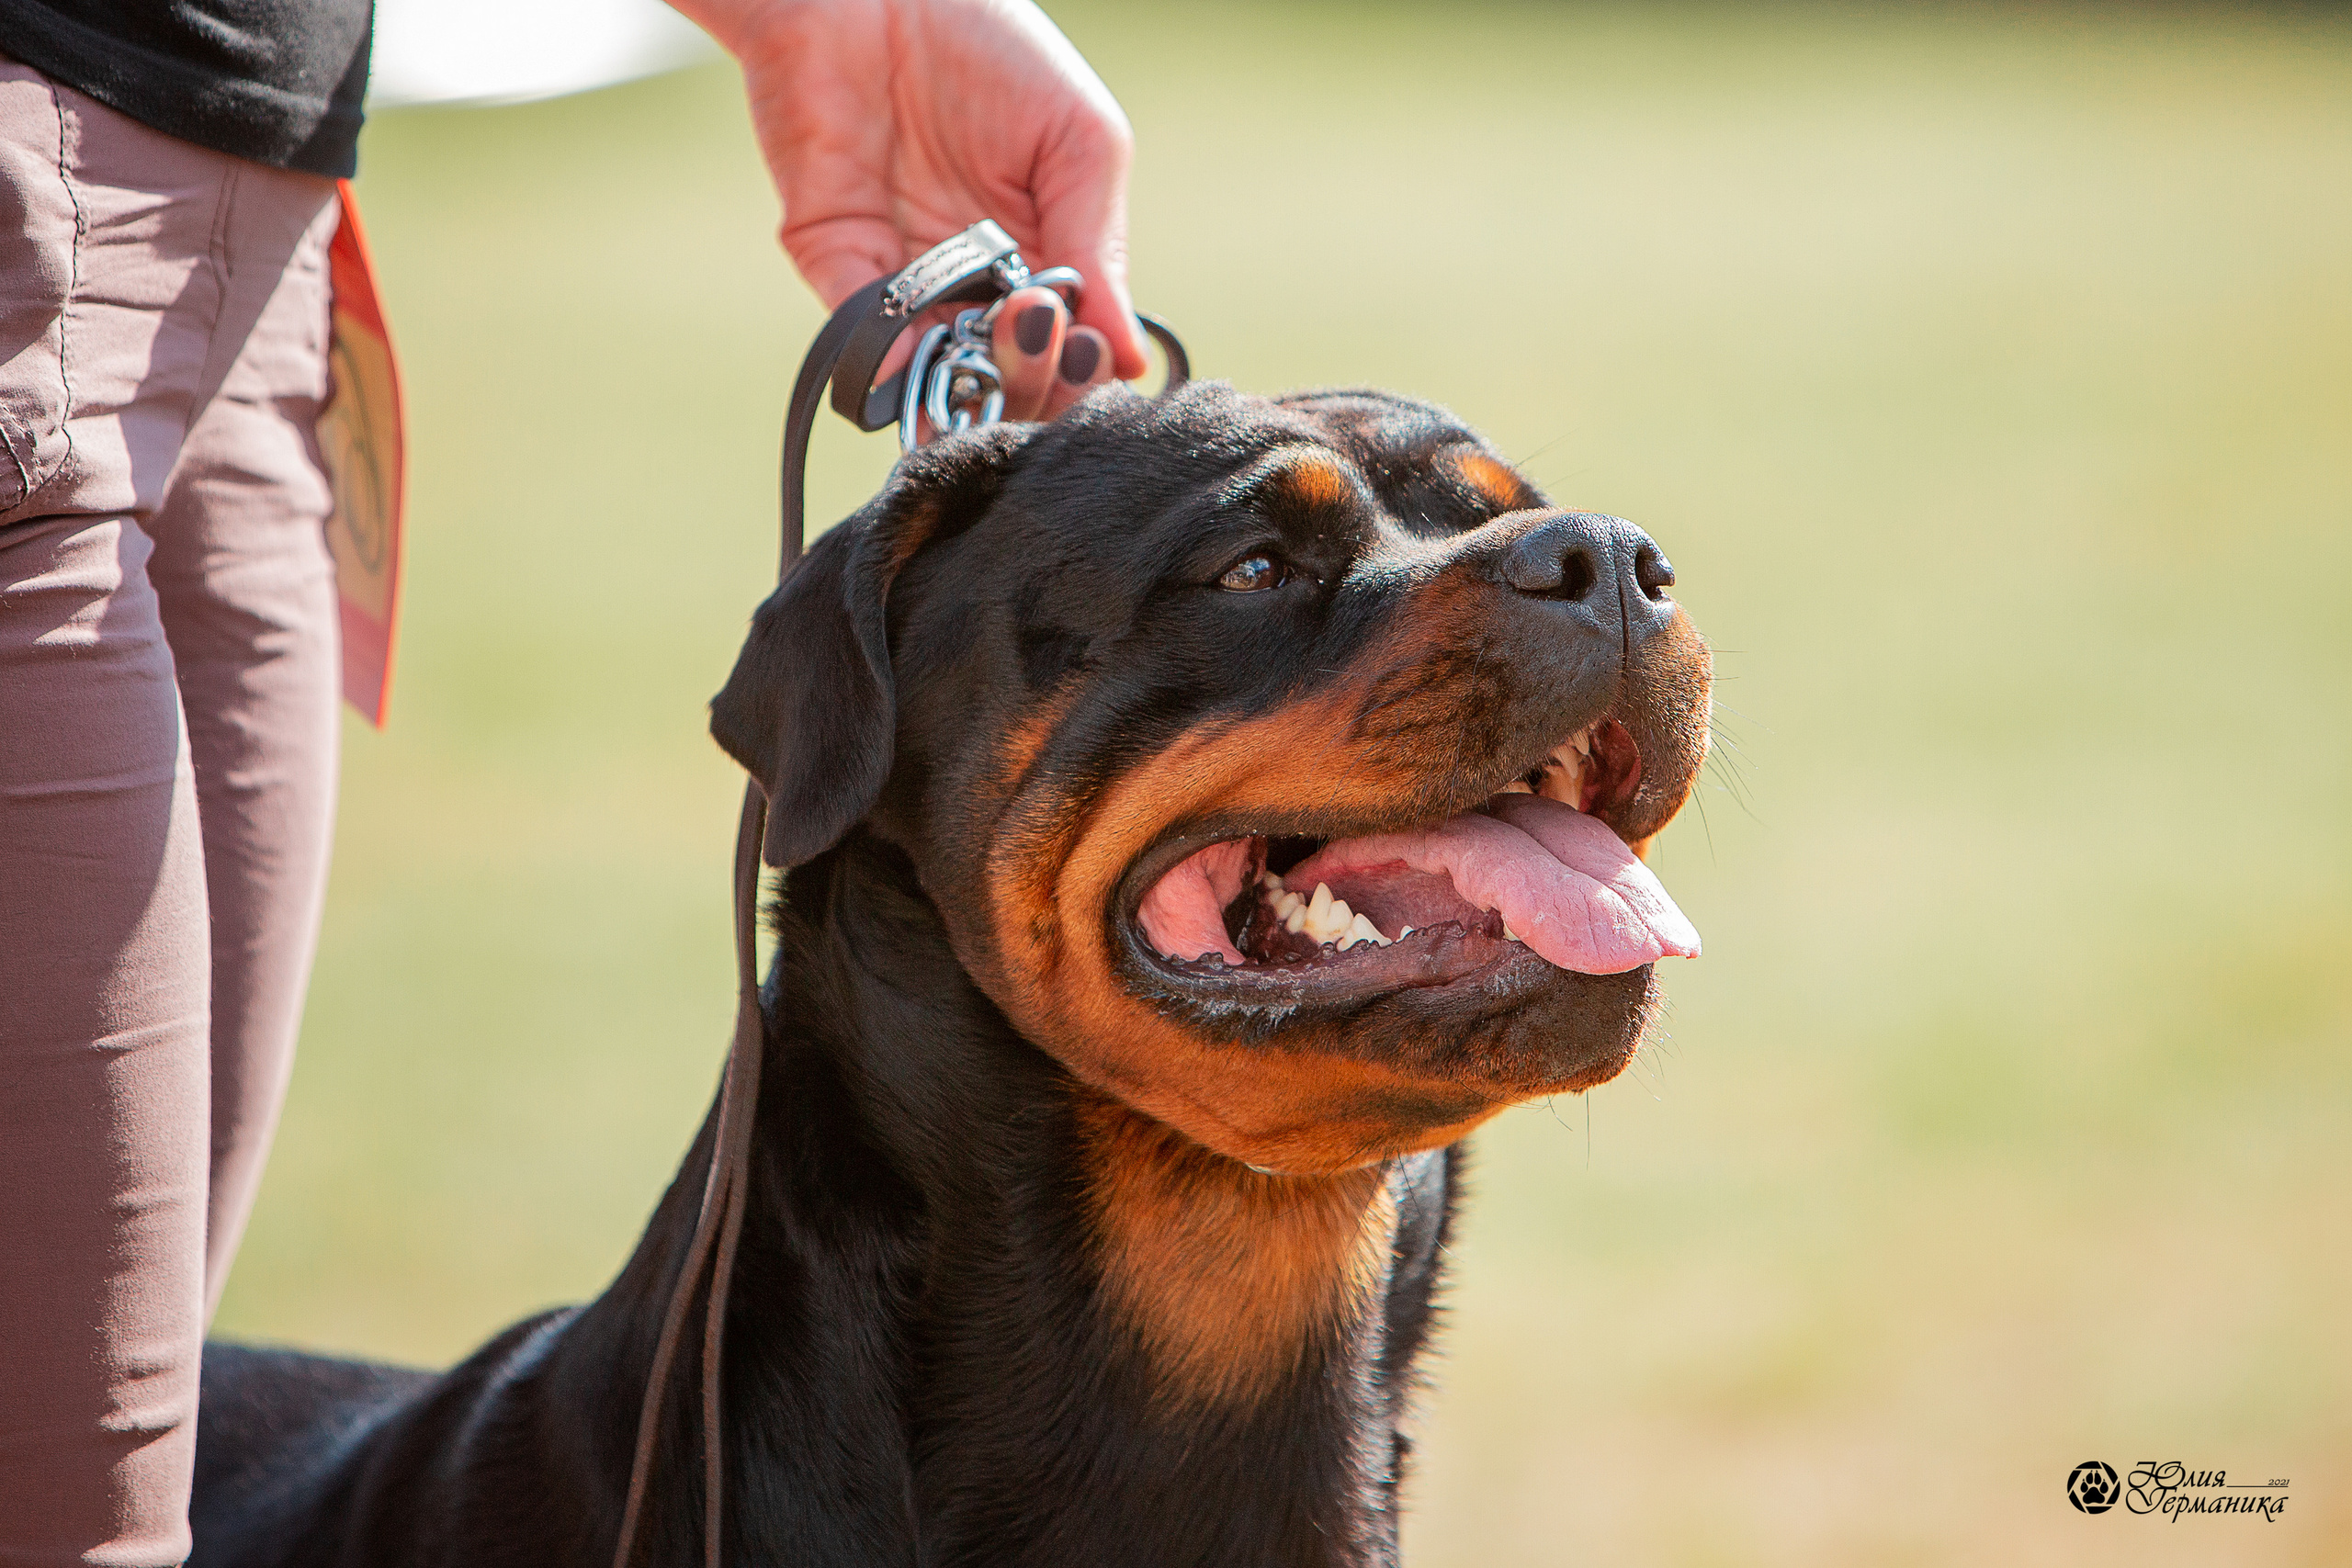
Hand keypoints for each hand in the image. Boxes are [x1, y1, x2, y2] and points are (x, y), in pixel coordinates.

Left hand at [671, 0, 1143, 418]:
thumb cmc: (993, 46)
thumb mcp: (1078, 142)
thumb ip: (1097, 246)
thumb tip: (1128, 357)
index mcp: (1044, 262)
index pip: (1068, 352)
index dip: (1079, 372)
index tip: (1088, 354)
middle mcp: (975, 286)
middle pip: (1006, 380)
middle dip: (1029, 382)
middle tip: (1038, 335)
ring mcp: (904, 281)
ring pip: (934, 377)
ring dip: (964, 386)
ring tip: (988, 356)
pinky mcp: (835, 261)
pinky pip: (858, 335)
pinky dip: (887, 358)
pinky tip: (918, 350)